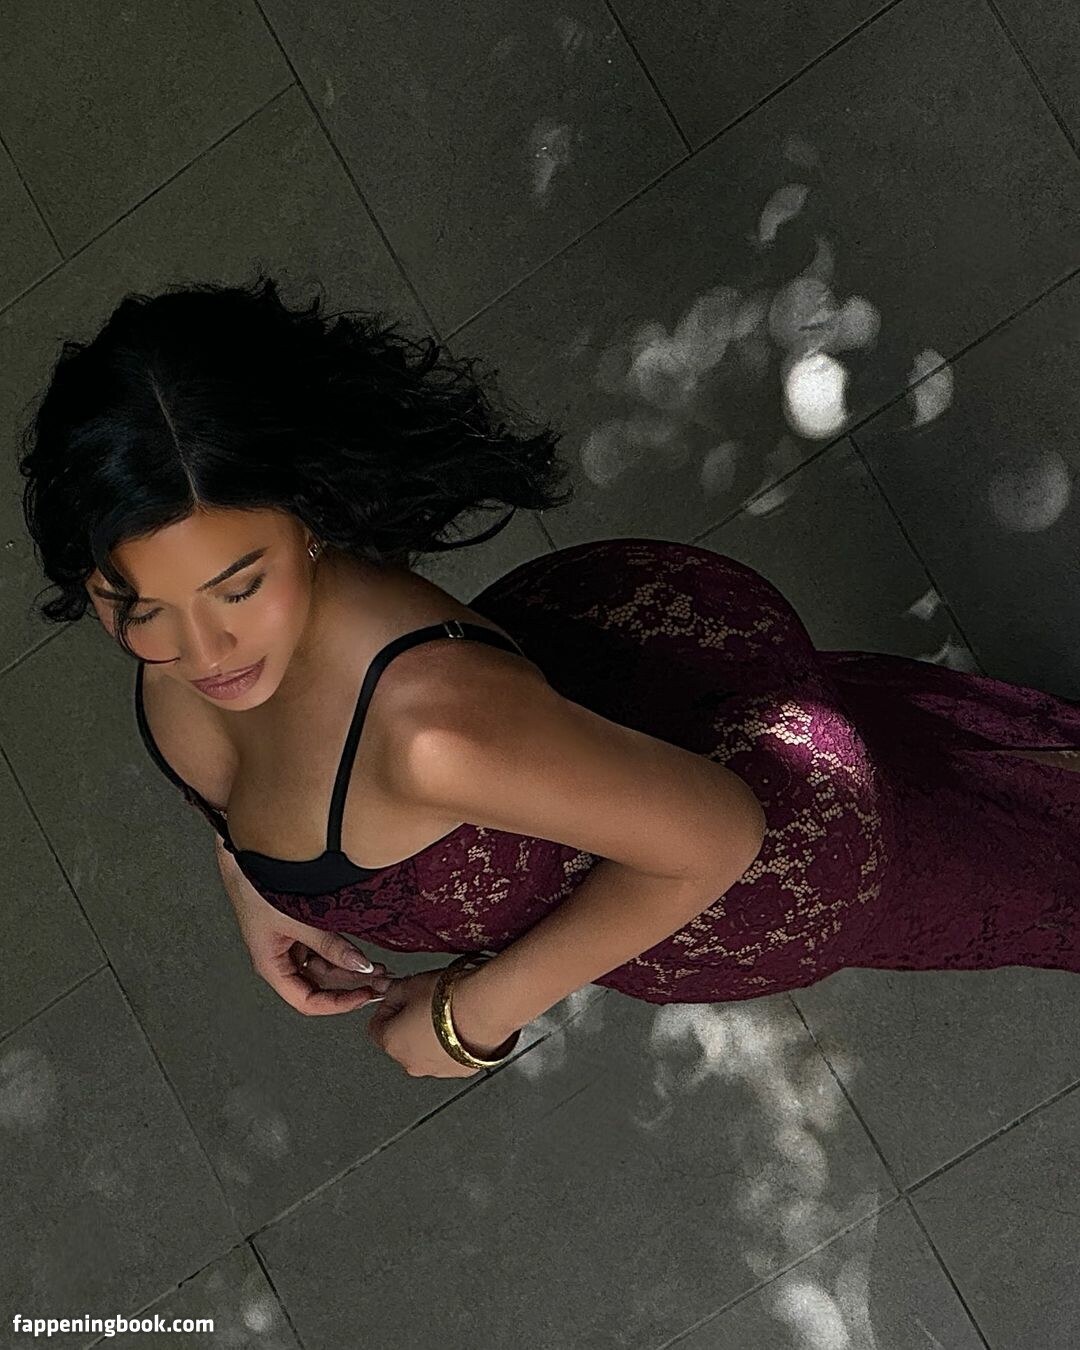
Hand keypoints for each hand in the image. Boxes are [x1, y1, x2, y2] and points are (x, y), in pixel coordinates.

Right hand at [222, 843, 392, 1013]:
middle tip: (382, 982)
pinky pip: (324, 948)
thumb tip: (361, 967)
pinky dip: (343, 952)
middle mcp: (280, 958)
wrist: (248, 851)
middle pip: (319, 985)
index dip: (337, 1004)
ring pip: (324, 967)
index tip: (364, 997)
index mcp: (271, 964)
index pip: (307, 1001)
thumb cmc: (257, 885)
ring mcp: (290, 943)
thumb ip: (331, 945)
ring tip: (379, 968)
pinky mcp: (298, 928)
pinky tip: (363, 952)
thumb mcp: (299, 920)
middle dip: (350, 986)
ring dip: (350, 969)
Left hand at [365, 968, 513, 1078]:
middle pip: (400, 1041)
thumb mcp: (413, 983)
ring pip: (425, 1051)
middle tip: (424, 1001)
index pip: (376, 1026)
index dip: (388, 1006)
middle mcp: (411, 1062)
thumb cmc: (451, 998)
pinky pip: (449, 1056)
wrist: (487, 1008)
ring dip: (431, 1034)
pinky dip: (452, 1043)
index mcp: (391, 1042)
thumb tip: (386, 988)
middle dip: (409, 1022)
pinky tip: (462, 1024)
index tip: (400, 996)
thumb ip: (393, 989)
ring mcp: (437, 1070)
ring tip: (448, 1011)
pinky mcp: (461, 1070)